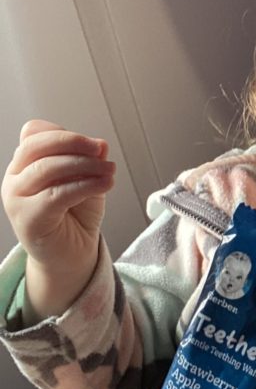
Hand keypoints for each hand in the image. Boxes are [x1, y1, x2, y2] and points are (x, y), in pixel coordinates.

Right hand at [1, 119, 114, 268]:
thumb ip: (91, 161)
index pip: (34, 133)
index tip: (94, 144)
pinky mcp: (27, 218)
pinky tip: (105, 184)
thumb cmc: (76, 216)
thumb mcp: (87, 180)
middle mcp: (14, 178)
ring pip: (47, 168)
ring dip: (85, 165)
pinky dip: (86, 185)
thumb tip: (101, 144)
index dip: (64, 134)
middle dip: (72, 142)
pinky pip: (57, 193)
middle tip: (100, 150)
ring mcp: (16, 198)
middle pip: (35, 146)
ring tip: (109, 171)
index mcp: (24, 163)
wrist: (72, 255)